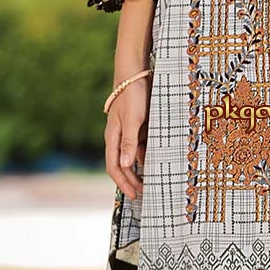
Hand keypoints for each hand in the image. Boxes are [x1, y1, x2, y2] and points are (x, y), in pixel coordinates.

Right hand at [105, 77, 150, 199]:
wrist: (135, 74)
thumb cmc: (132, 96)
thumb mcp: (132, 120)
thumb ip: (129, 142)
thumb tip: (126, 165)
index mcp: (113, 137)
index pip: (114, 167)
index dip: (123, 183)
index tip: (133, 195)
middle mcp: (118, 138)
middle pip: (123, 165)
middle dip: (131, 181)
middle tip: (143, 193)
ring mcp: (128, 132)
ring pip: (132, 157)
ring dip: (140, 170)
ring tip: (151, 181)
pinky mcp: (138, 127)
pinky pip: (141, 146)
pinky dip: (147, 156)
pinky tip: (156, 162)